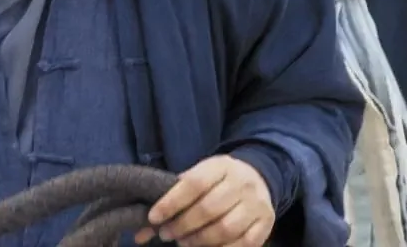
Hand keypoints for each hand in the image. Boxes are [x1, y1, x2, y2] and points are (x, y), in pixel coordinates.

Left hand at [138, 155, 273, 246]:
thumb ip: (170, 200)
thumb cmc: (217, 181)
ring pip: (226, 229)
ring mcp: (257, 204)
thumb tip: (140, 232)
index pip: (193, 184)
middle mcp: (242, 183)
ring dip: (200, 240)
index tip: (153, 218)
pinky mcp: (266, 224)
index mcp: (221, 166)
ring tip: (184, 242)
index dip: (171, 202)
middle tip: (167, 234)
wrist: (258, 177)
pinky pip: (244, 243)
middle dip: (183, 225)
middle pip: (208, 209)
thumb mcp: (197, 178)